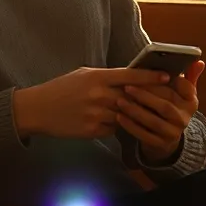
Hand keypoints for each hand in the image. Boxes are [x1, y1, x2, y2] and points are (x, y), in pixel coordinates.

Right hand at [13, 67, 174, 140]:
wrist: (38, 109)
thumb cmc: (62, 88)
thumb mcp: (83, 74)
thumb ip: (106, 76)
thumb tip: (129, 77)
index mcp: (97, 77)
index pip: (131, 76)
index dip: (151, 76)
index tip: (167, 77)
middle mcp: (99, 95)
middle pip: (132, 97)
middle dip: (147, 98)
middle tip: (161, 98)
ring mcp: (96, 114)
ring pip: (125, 115)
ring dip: (129, 114)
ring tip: (133, 112)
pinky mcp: (92, 130)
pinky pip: (113, 129)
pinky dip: (115, 126)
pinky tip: (108, 121)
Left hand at [115, 60, 203, 163]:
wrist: (167, 136)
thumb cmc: (171, 105)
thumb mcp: (181, 92)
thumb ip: (188, 76)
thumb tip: (199, 61)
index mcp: (191, 102)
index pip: (185, 89)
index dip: (171, 81)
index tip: (156, 74)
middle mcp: (185, 118)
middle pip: (165, 105)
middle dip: (145, 95)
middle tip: (127, 86)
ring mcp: (173, 133)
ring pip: (153, 121)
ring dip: (135, 111)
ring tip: (120, 100)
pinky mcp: (160, 144)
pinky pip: (144, 135)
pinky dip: (131, 126)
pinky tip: (119, 116)